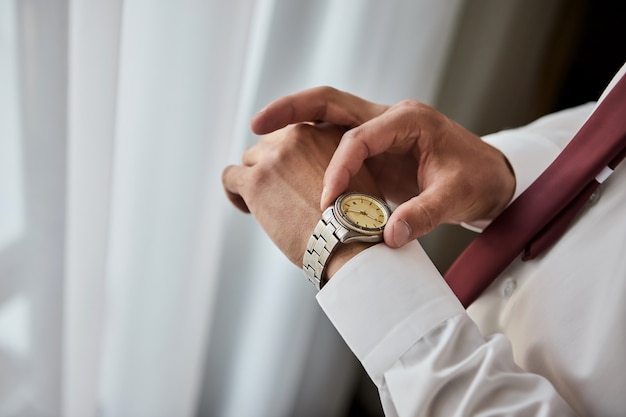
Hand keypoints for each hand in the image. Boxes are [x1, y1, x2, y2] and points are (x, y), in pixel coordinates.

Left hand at [222, 123, 380, 266]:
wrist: (347, 241)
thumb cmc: (355, 220)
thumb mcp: (358, 175)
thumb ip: (335, 162)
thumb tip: (309, 171)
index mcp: (326, 131)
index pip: (295, 134)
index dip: (292, 157)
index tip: (295, 178)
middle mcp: (299, 136)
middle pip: (269, 143)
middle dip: (271, 167)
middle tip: (278, 194)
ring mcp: (274, 157)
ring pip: (249, 159)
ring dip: (253, 180)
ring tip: (262, 205)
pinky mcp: (255, 180)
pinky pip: (230, 176)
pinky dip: (233, 192)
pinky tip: (246, 207)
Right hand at [252, 87, 515, 247]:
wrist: (490, 177)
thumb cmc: (477, 180)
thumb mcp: (456, 197)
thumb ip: (423, 214)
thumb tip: (389, 236)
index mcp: (409, 120)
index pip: (359, 138)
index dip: (338, 169)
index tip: (326, 201)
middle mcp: (389, 117)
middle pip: (330, 102)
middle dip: (291, 110)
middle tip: (257, 123)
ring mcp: (379, 129)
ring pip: (327, 115)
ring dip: (294, 123)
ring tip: (262, 140)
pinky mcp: (375, 147)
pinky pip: (334, 139)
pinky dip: (309, 146)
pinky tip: (290, 162)